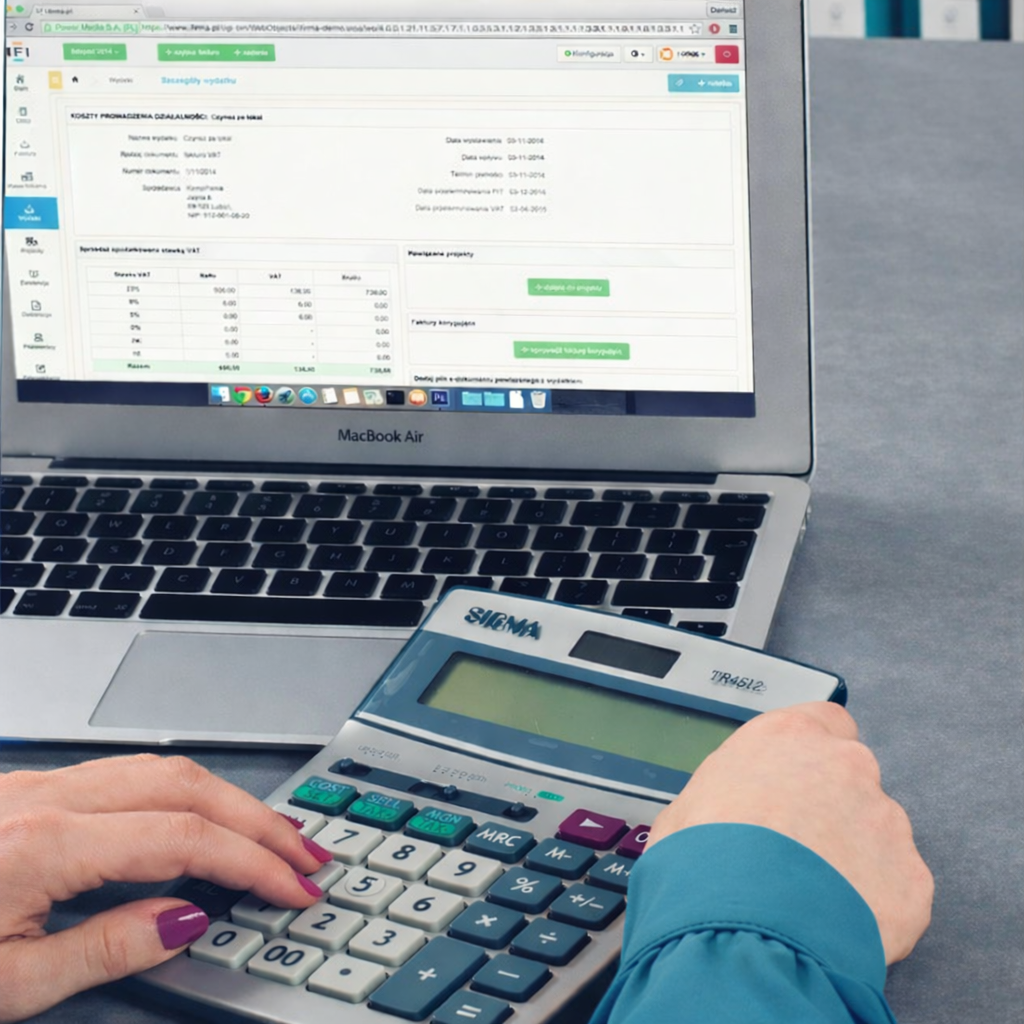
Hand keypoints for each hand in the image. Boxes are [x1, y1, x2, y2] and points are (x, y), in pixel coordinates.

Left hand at [0, 754, 331, 1021]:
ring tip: (271, 833)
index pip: (187, 841)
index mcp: (44, 844)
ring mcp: (38, 783)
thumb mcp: (2, 988)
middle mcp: (48, 795)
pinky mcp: (29, 788)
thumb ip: (105, 948)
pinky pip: (130, 775)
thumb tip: (188, 919)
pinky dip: (186, 793)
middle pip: (188, 784)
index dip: (256, 864)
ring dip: (228, 798)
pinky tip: (202, 820)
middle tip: (309, 854)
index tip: (298, 890)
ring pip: (162, 767)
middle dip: (260, 817)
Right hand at [646, 701, 932, 963]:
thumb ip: (723, 796)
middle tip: (796, 850)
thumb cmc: (704, 862)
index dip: (812, 756)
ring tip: (809, 896)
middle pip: (852, 778)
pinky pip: (896, 888)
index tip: (799, 782)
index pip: (824, 721)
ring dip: (852, 858)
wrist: (744, 927)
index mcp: (787, 737)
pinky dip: (873, 906)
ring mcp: (885, 820)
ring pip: (877, 834)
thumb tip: (719, 819)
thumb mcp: (684, 808)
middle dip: (831, 809)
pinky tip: (834, 922)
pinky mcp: (911, 877)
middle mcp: (844, 765)